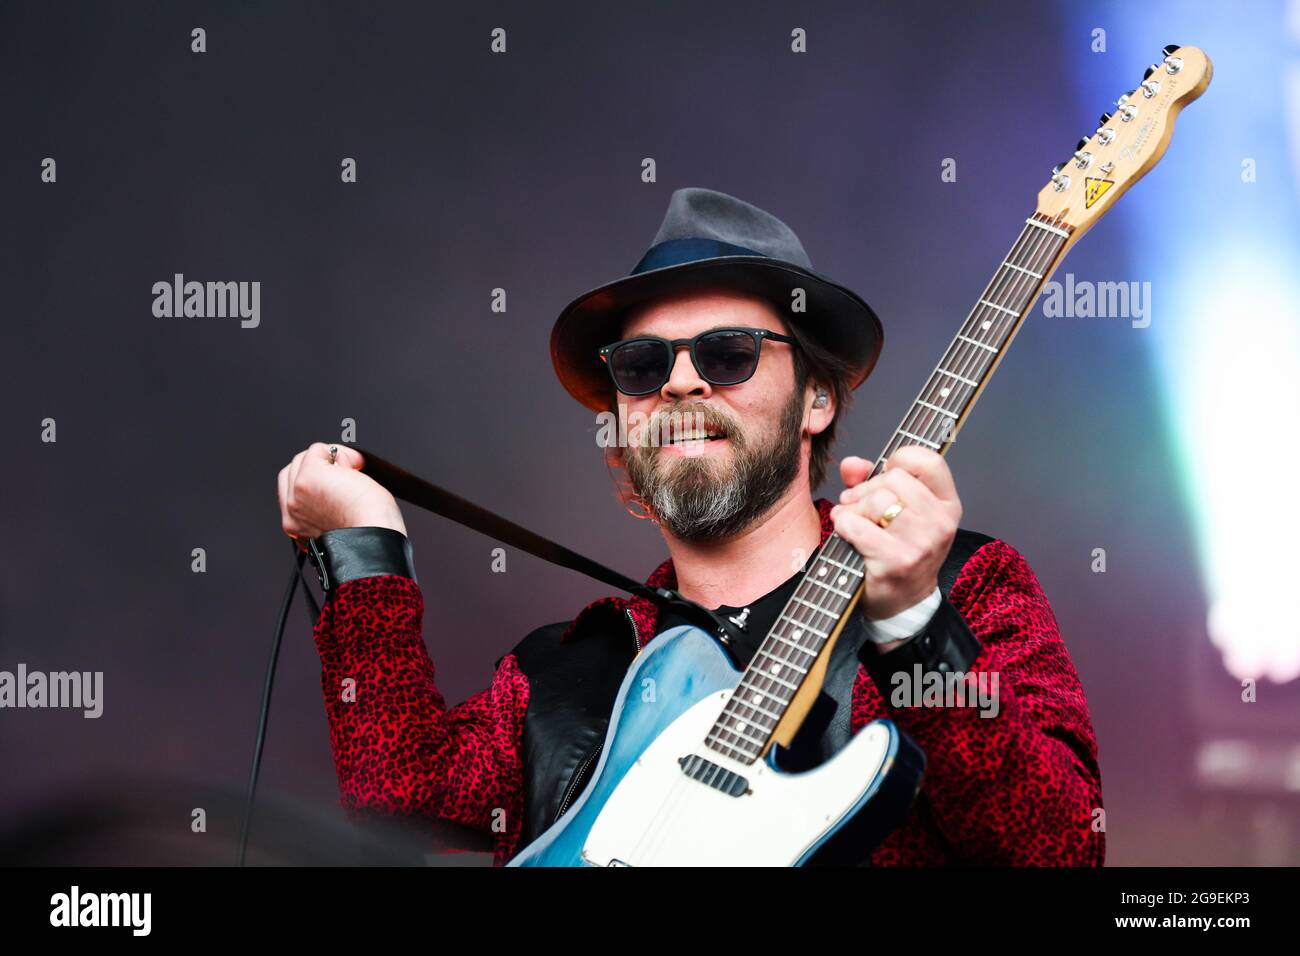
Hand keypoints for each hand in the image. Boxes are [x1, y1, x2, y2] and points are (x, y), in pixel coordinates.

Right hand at [277, 442, 406, 548]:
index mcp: (297, 528)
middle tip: (346, 474)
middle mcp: (292, 511)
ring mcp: (297, 493)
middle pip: (292, 472)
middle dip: (319, 467)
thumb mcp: (341, 526)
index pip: (294, 492)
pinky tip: (355, 464)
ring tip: (352, 472)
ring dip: (329, 460)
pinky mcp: (309, 476)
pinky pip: (317, 450)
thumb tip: (335, 480)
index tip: (339, 484)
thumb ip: (327, 508)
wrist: (373, 542)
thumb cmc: (371, 538)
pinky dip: (339, 452)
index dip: (317, 482)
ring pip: (302, 459)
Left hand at [830, 446, 960, 620]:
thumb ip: (871, 480)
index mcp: (947, 504)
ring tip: (853, 521)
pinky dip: (844, 525)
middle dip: (867, 489)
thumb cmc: (899, 551)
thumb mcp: (897, 511)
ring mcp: (921, 543)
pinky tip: (847, 533)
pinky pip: (857, 525)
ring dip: (854, 508)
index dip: (899, 459)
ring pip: (877, 500)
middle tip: (858, 505)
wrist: (902, 603)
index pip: (928, 460)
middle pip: (895, 478)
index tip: (885, 475)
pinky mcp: (896, 561)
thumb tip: (852, 465)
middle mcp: (941, 522)